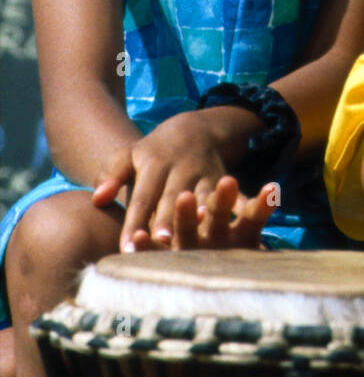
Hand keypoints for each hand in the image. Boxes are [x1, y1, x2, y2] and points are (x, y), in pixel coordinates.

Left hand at [92, 107, 262, 251]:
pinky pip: (237, 196)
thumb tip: (97, 199)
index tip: (126, 248)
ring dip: (205, 212)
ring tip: (204, 229)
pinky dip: (246, 207)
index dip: (134, 222)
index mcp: (154, 166)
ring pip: (204, 196)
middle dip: (169, 220)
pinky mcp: (225, 181)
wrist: (195, 128)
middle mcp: (180, 170)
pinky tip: (254, 220)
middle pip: (172, 199)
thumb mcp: (128, 156)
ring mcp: (205, 174)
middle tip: (163, 242)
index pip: (142, 198)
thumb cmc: (153, 154)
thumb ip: (111, 175)